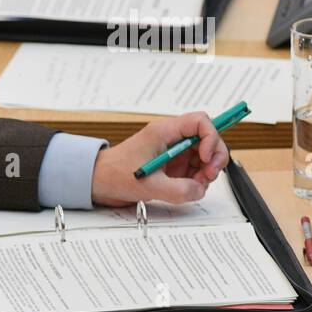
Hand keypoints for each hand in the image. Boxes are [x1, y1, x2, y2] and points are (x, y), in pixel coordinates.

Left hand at [91, 111, 229, 206]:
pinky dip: (196, 179)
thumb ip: (178, 189)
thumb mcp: (148, 185)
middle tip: (207, 176)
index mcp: (164, 132)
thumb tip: (199, 189)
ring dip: (206, 172)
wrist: (98, 182)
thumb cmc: (114, 174)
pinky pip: (194, 169)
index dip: (211, 138)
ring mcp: (174, 152)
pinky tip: (187, 188)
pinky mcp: (173, 165)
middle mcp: (172, 138)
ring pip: (204, 156)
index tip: (206, 158)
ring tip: (194, 185)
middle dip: (213, 158)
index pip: (201, 122)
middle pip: (208, 139)